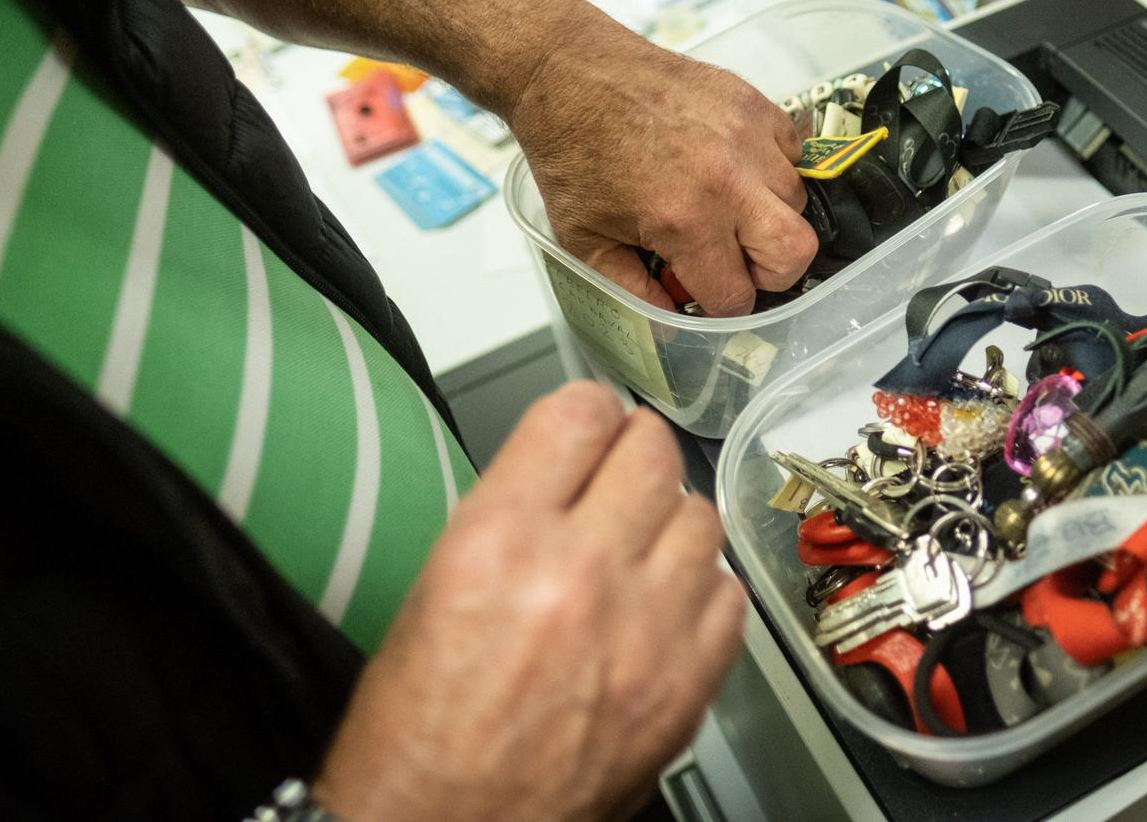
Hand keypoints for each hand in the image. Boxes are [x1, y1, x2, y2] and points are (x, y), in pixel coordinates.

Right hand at [314, 383, 745, 821]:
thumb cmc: (419, 735)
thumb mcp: (434, 590)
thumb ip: (510, 514)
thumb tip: (567, 470)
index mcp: (499, 541)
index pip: (578, 415)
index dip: (586, 412)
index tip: (588, 424)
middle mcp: (580, 573)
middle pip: (651, 453)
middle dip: (633, 455)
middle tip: (619, 474)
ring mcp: (646, 631)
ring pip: (699, 516)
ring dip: (671, 520)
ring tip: (641, 545)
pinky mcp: (686, 685)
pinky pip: (728, 593)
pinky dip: (703, 588)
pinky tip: (669, 603)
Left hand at [505, 14, 817, 315]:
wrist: (569, 69)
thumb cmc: (570, 149)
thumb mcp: (584, 238)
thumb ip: (630, 290)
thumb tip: (667, 322)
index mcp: (684, 219)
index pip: (736, 293)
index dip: (720, 306)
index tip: (705, 294)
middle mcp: (727, 179)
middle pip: (795, 252)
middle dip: (771, 273)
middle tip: (738, 264)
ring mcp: (747, 135)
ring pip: (797, 201)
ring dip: (768, 217)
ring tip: (727, 209)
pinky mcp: (752, 102)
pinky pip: (792, 151)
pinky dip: (771, 169)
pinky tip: (733, 169)